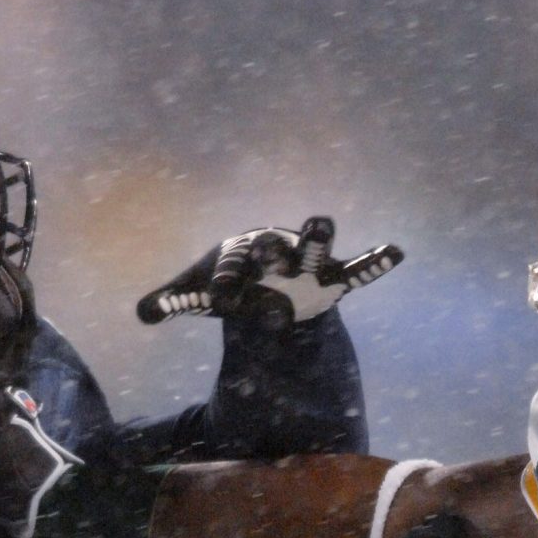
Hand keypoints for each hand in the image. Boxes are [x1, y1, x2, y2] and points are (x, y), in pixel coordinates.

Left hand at [137, 217, 402, 326]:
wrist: (266, 275)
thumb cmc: (231, 282)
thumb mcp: (198, 293)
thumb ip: (171, 302)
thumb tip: (142, 313)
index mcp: (239, 252)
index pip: (229, 267)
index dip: (225, 284)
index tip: (219, 303)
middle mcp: (274, 250)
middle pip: (272, 247)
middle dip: (270, 251)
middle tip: (266, 250)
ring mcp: (305, 263)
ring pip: (313, 248)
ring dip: (317, 238)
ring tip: (322, 224)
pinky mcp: (332, 277)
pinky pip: (356, 270)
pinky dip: (374, 263)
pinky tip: (395, 253)